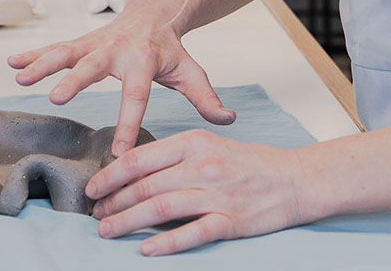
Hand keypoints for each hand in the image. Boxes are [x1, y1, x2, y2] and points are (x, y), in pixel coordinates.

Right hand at [7, 1, 235, 155]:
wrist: (155, 12)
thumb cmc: (171, 50)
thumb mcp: (191, 71)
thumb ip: (206, 98)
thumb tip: (228, 120)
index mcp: (145, 62)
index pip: (137, 97)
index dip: (130, 124)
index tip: (119, 151)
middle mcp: (117, 50)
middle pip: (94, 66)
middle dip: (74, 81)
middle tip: (56, 97)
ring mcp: (96, 43)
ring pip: (67, 52)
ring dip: (43, 64)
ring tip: (20, 76)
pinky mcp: (82, 41)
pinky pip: (55, 47)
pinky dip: (33, 54)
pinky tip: (12, 62)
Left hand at [87, 130, 311, 255]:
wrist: (296, 178)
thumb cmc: (251, 163)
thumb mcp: (210, 144)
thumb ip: (174, 156)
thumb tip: (134, 170)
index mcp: (193, 142)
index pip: (140, 159)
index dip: (111, 175)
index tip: (93, 188)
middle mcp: (202, 165)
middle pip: (145, 185)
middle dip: (113, 201)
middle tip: (95, 214)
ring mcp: (217, 193)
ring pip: (160, 208)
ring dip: (128, 221)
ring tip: (107, 231)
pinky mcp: (231, 220)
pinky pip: (192, 232)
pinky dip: (166, 242)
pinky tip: (146, 248)